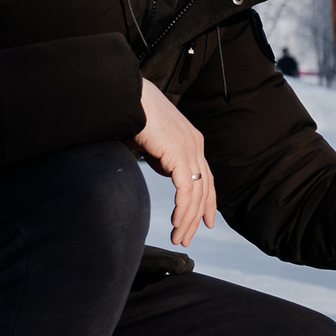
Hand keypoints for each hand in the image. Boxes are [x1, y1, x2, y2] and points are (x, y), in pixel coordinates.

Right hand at [136, 78, 216, 246]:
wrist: (128, 98)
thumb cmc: (135, 116)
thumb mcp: (153, 143)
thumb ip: (162, 158)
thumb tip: (165, 171)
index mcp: (192, 142)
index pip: (206, 178)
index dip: (207, 202)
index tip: (205, 222)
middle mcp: (196, 145)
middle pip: (204, 189)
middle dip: (195, 217)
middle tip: (186, 237)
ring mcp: (190, 149)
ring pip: (196, 193)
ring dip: (187, 219)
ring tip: (178, 237)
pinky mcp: (180, 154)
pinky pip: (187, 189)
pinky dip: (183, 209)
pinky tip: (177, 222)